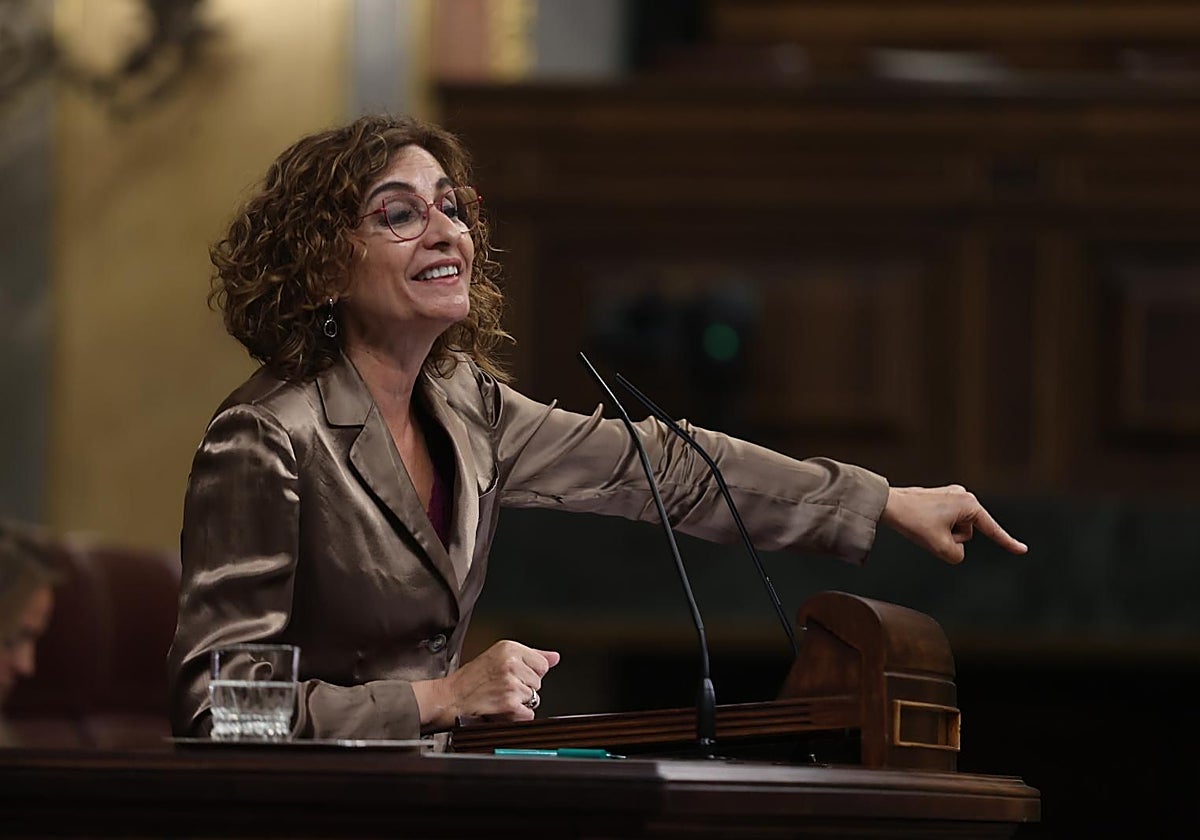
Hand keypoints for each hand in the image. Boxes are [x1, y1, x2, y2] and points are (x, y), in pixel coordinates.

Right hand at [412, 640, 559, 731]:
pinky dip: (517, 717)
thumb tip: (555, 657)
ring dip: (519, 702)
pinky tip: (501, 709)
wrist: (450, 698)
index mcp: (510, 648)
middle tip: (501, 687)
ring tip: (499, 697)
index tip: (512, 676)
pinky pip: (528, 714)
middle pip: (539, 682)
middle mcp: (511, 663)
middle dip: (524, 688)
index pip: (542, 664)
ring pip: (534, 698)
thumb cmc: (471, 680)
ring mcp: (511, 683)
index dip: (528, 674)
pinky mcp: (509, 703)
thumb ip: (531, 656)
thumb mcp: (498, 656)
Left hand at [881, 485, 1026, 563]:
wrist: (888, 504)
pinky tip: (921, 521)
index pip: (992, 530)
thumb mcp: (941, 547)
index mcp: (969, 504)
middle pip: (966, 534)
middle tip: (929, 531)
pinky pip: (944, 523)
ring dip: (941, 534)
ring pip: (954, 530)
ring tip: (923, 524)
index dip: (1008, 543)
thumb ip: (957, 556)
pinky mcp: (940, 499)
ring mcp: (952, 496)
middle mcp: (964, 496)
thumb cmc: (914, 521)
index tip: (1023, 550)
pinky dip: (934, 528)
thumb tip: (956, 550)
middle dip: (950, 539)